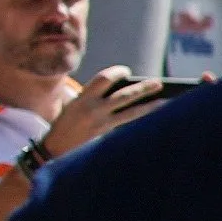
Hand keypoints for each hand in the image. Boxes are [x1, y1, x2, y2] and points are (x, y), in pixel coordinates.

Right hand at [36, 68, 160, 164]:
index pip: (103, 79)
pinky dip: (142, 121)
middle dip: (142, 88)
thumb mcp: (75, 106)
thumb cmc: (66, 124)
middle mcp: (93, 110)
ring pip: (131, 113)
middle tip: (158, 83)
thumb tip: (125, 94)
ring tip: (166, 102)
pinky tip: (155, 120)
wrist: (54, 150)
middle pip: (123, 96)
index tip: (126, 71)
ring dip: (151, 107)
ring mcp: (102, 125)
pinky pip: (128, 126)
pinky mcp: (108, 137)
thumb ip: (94, 98)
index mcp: (82, 98)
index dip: (116, 72)